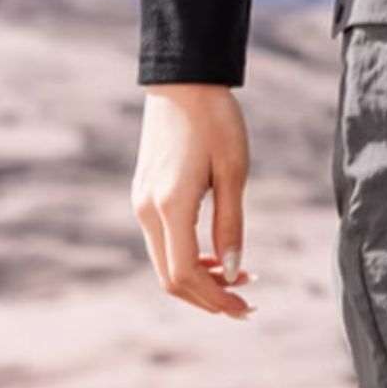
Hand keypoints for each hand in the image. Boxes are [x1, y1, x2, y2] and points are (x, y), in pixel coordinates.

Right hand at [132, 84, 260, 318]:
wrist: (183, 80)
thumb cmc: (215, 120)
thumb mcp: (233, 170)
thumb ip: (230, 224)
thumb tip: (232, 272)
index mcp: (170, 205)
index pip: (186, 274)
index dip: (215, 299)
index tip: (244, 308)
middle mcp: (147, 210)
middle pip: (170, 278)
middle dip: (207, 297)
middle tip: (245, 302)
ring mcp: (141, 202)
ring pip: (164, 262)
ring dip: (198, 279)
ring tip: (237, 277)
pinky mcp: (144, 194)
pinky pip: (161, 242)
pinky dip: (187, 258)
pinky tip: (215, 254)